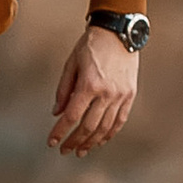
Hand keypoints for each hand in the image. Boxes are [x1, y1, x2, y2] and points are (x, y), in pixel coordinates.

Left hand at [48, 24, 138, 156]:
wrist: (119, 32)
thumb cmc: (91, 45)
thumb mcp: (71, 63)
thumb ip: (63, 90)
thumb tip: (57, 113)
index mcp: (89, 84)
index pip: (72, 116)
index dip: (60, 132)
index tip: (52, 142)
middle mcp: (106, 94)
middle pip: (88, 127)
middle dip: (74, 142)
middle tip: (65, 150)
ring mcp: (120, 96)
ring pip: (105, 128)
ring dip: (91, 142)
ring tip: (81, 150)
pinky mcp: (129, 96)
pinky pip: (119, 121)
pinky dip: (109, 134)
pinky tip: (100, 140)